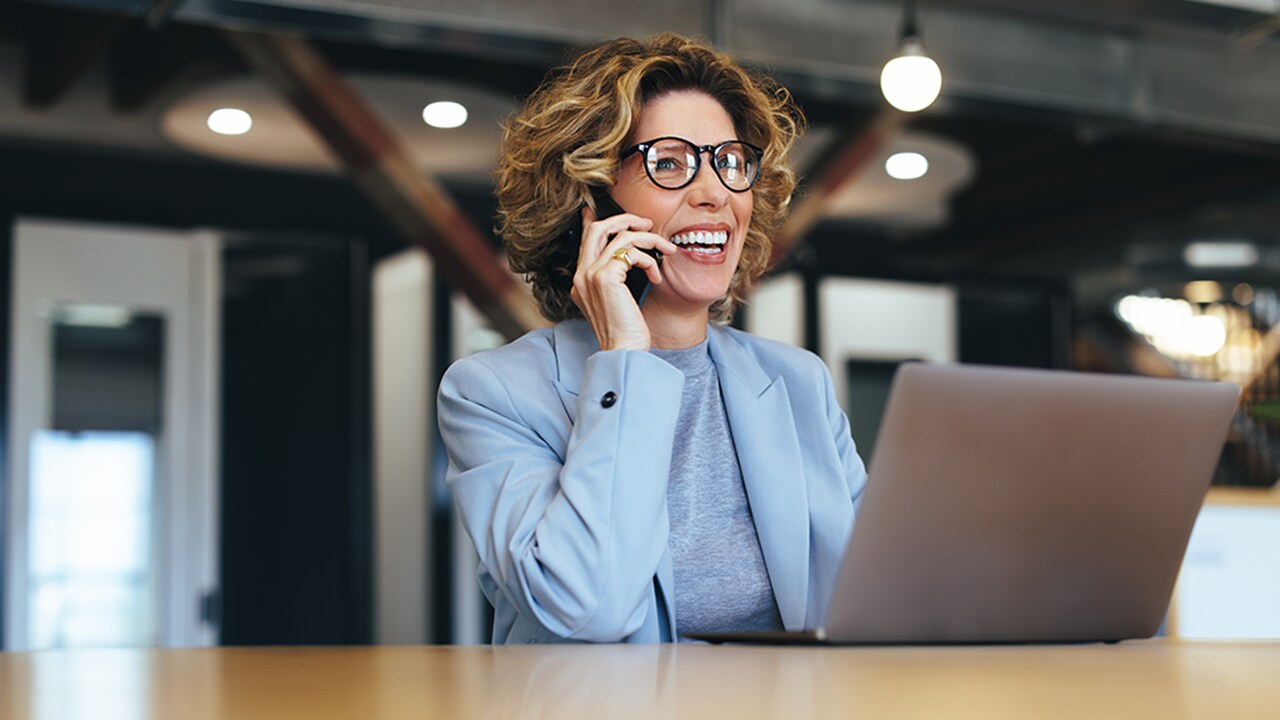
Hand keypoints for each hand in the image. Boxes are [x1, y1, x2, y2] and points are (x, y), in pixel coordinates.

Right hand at [570, 206, 676, 351]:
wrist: (623, 352)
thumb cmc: (626, 332)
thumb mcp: (617, 300)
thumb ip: (616, 277)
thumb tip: (629, 256)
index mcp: (582, 280)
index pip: (586, 240)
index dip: (595, 220)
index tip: (603, 210)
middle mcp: (581, 275)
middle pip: (598, 228)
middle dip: (626, 219)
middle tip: (647, 224)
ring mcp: (591, 275)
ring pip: (621, 236)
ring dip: (650, 239)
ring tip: (666, 250)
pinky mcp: (605, 278)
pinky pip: (632, 253)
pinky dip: (650, 260)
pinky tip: (656, 277)